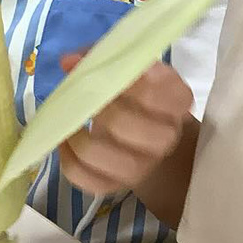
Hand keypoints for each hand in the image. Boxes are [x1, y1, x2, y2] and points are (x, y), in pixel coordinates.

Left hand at [58, 53, 193, 194]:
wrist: (151, 138)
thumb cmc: (138, 93)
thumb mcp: (131, 68)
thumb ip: (100, 57)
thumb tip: (69, 61)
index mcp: (177, 101)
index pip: (154, 94)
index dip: (124, 83)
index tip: (106, 71)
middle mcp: (166, 137)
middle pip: (131, 127)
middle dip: (102, 110)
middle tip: (86, 96)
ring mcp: (144, 165)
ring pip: (110, 159)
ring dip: (82, 139)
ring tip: (70, 123)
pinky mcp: (118, 185)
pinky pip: (91, 181)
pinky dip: (70, 161)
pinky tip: (66, 142)